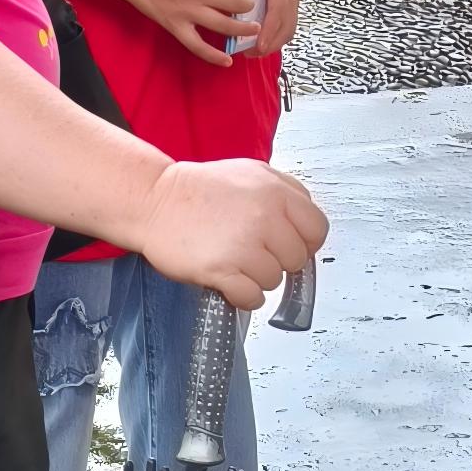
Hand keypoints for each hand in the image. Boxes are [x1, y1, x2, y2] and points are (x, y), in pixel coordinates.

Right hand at [104, 0, 258, 67]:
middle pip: (238, 3)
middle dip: (248, 4)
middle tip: (248, 4)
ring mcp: (188, 11)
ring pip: (226, 26)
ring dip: (243, 28)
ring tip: (252, 28)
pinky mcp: (175, 26)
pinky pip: (198, 46)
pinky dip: (214, 56)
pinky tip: (228, 61)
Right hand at [137, 159, 328, 310]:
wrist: (154, 200)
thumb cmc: (199, 189)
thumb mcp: (250, 172)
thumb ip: (283, 192)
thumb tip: (305, 224)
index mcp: (275, 191)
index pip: (317, 229)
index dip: (306, 242)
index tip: (290, 245)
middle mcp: (265, 217)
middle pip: (297, 259)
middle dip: (279, 261)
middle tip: (256, 253)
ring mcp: (244, 244)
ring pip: (274, 280)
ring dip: (257, 278)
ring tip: (235, 261)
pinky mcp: (222, 270)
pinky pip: (252, 298)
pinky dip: (244, 296)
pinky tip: (230, 281)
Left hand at [230, 0, 315, 56]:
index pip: (278, 8)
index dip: (270, 29)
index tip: (259, 44)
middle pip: (287, 25)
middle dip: (271, 43)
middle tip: (249, 53)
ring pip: (290, 26)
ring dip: (275, 41)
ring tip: (254, 50)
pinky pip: (289, 21)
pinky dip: (279, 33)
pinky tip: (263, 38)